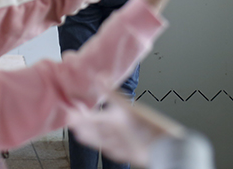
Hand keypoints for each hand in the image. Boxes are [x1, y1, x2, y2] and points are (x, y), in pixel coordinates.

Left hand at [67, 94, 185, 166]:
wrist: (162, 148)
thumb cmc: (148, 127)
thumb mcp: (129, 106)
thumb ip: (111, 92)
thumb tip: (100, 77)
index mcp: (107, 123)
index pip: (84, 119)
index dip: (76, 115)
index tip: (70, 109)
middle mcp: (107, 136)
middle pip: (86, 132)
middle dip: (78, 125)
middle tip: (71, 118)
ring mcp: (113, 147)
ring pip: (94, 141)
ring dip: (86, 134)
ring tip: (79, 130)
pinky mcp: (120, 154)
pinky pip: (105, 148)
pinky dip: (99, 143)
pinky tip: (100, 141)